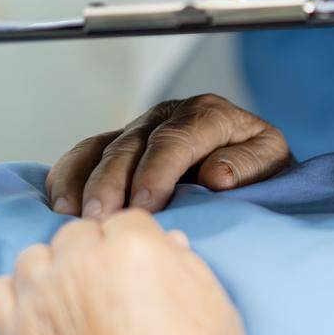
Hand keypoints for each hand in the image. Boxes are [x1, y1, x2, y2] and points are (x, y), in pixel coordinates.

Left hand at [0, 210, 247, 334]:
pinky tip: (37, 318)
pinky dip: (13, 298)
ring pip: (33, 257)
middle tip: (110, 294)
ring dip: (51, 271)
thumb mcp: (217, 314)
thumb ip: (190, 269)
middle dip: (93, 254)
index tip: (141, 274)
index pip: (127, 222)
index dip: (137, 248)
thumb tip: (170, 245)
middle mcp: (82, 261)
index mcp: (137, 247)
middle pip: (78, 234)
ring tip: (71, 305)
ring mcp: (40, 297)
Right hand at [47, 94, 292, 218]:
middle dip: (114, 182)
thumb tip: (217, 175)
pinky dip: (68, 176)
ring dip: (85, 182)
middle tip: (103, 219)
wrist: (251, 167)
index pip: (176, 139)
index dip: (157, 171)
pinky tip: (60, 205)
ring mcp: (140, 128)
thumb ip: (250, 164)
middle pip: (132, 145)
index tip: (145, 204)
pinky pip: (85, 153)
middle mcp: (169, 115)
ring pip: (102, 148)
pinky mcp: (119, 144)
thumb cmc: (260, 169)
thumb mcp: (273, 162)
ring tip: (75, 216)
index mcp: (210, 114)